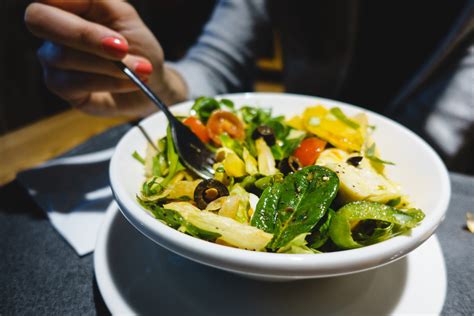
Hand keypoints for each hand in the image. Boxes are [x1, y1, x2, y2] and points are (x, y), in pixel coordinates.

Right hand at [25, 0, 187, 116]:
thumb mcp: (125, 17)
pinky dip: (110, 82)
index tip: (106, 16)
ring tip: (139, 69)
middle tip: (121, 48)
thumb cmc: (137, 46)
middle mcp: (52, 29)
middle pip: (38, 20)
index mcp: (65, 5)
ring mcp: (51, 58)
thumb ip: (100, 1)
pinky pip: (75, 83)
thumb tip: (79, 1)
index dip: (69, 3)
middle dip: (84, 34)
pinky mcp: (59, 86)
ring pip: (64, 56)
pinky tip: (130, 82)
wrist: (150, 84)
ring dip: (110, 65)